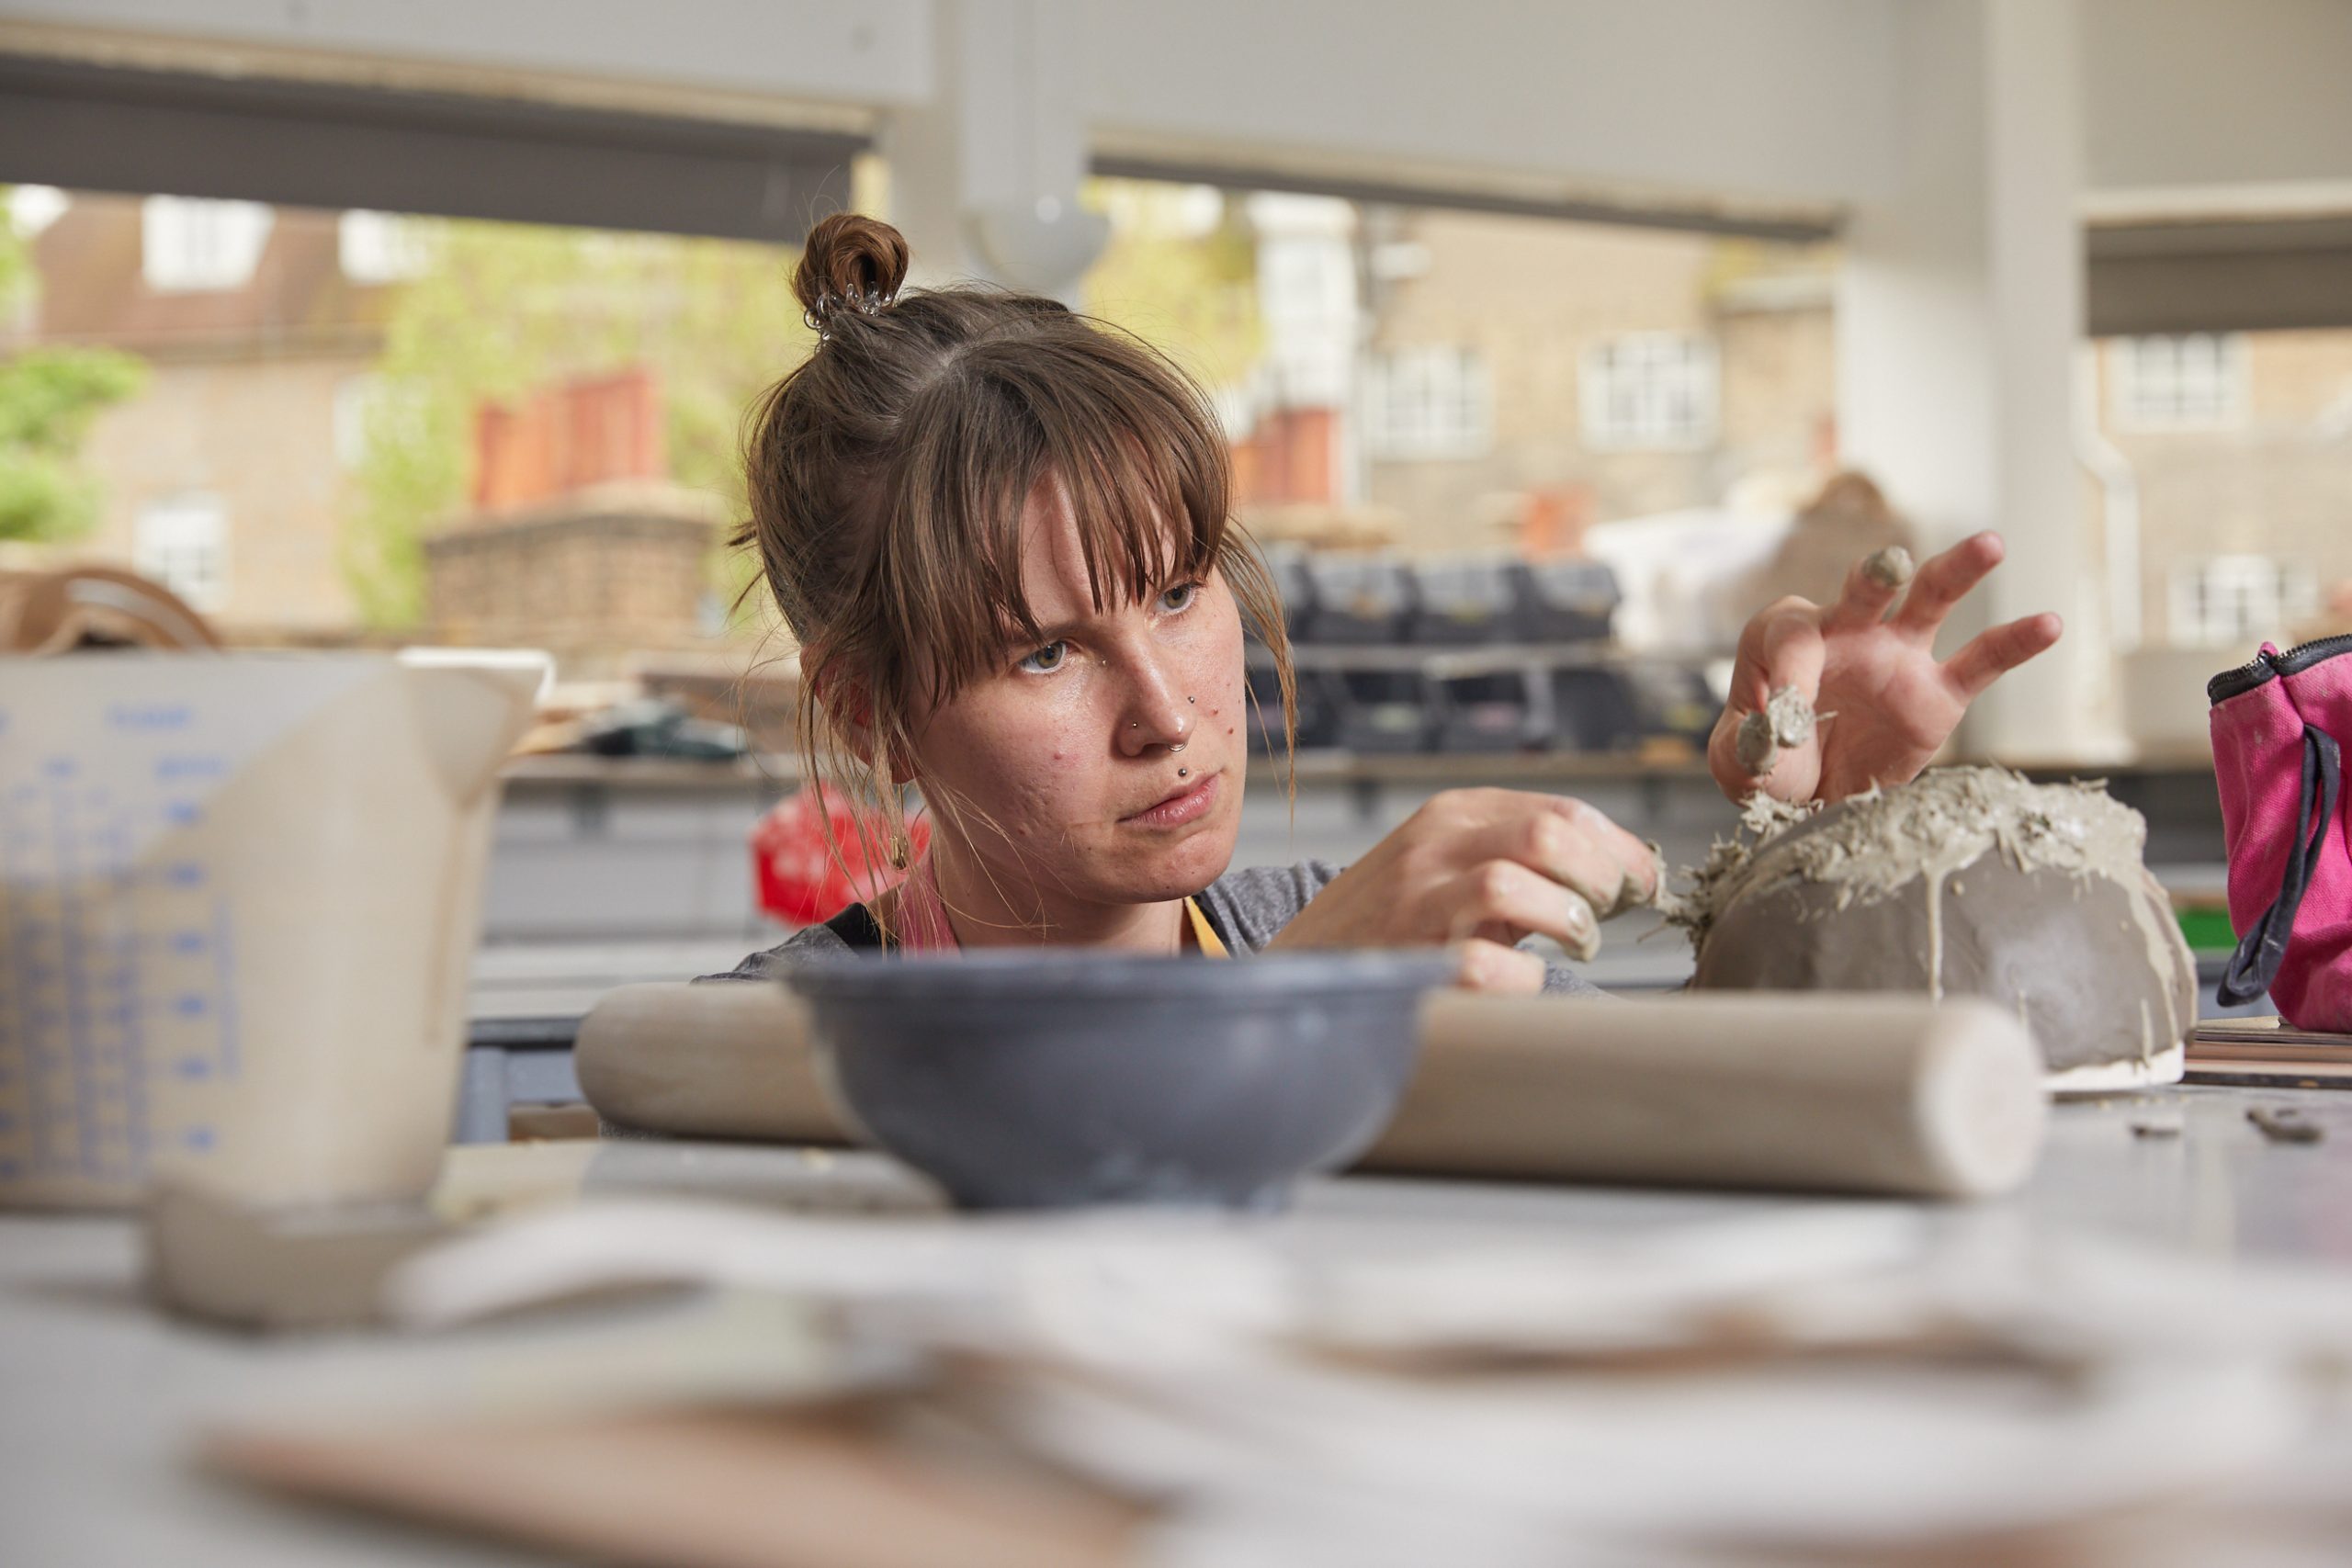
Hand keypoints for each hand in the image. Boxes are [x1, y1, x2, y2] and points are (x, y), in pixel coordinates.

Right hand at [1268, 788, 1660, 992]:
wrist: (1296, 967)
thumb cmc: (1387, 922)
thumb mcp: (1442, 860)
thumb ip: (1513, 849)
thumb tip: (1617, 865)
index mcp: (1452, 815)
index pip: (1564, 811)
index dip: (1620, 852)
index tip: (1637, 886)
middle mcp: (1434, 849)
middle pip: (1552, 835)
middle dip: (1603, 879)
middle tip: (1608, 914)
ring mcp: (1418, 906)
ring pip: (1518, 883)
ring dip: (1570, 922)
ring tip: (1575, 945)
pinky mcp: (1411, 965)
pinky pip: (1491, 966)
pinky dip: (1525, 980)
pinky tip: (1523, 983)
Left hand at [1707, 532, 2061, 804]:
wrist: (1809, 795)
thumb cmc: (1765, 763)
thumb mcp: (1736, 761)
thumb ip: (1743, 748)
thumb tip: (1770, 735)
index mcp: (1783, 641)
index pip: (1790, 638)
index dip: (1789, 674)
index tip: (1785, 724)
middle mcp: (1844, 632)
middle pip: (1861, 591)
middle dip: (1874, 577)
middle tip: (1889, 563)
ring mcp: (1896, 655)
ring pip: (1928, 602)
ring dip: (1955, 572)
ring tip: (1991, 544)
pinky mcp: (1938, 692)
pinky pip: (1981, 662)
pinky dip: (2014, 643)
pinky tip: (2049, 623)